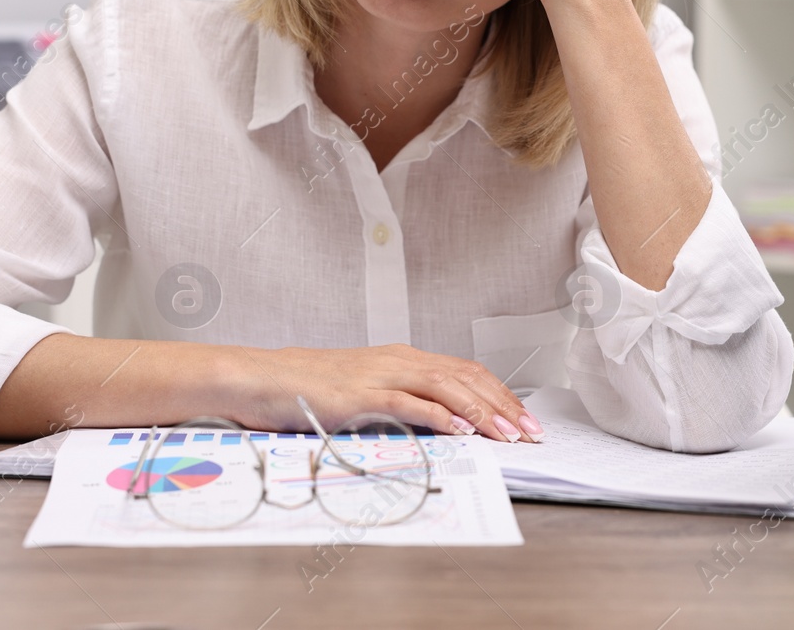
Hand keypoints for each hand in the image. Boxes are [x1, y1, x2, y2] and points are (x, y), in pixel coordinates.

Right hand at [231, 344, 543, 442]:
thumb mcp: (367, 393)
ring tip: (506, 435)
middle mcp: (397, 360)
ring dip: (480, 411)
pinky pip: (407, 402)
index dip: (499, 394)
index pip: (465, 371)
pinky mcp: (359, 395)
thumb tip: (445, 426)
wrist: (263, 379)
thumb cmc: (312, 390)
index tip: (524, 419)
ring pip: (445, 386)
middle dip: (503, 405)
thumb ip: (403, 403)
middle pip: (464, 376)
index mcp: (402, 358)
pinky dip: (437, 414)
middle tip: (530, 432)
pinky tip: (458, 429)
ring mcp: (379, 375)